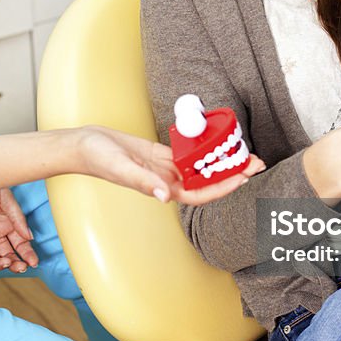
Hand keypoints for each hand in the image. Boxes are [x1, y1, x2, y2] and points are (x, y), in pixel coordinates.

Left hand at [0, 188, 37, 272]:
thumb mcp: (5, 198)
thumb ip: (17, 217)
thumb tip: (29, 236)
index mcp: (8, 224)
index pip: (21, 244)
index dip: (28, 254)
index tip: (34, 262)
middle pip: (9, 254)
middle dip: (16, 263)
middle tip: (21, 267)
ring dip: (2, 264)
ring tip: (6, 263)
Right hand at [75, 126, 264, 202]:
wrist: (83, 144)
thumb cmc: (97, 158)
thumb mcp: (120, 168)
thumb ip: (142, 182)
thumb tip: (164, 196)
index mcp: (161, 188)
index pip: (199, 193)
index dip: (222, 187)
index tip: (242, 178)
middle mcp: (168, 181)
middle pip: (206, 181)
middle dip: (232, 173)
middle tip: (257, 161)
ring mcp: (167, 168)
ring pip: (202, 167)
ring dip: (223, 162)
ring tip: (246, 152)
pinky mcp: (163, 154)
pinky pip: (190, 154)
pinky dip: (206, 150)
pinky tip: (222, 144)